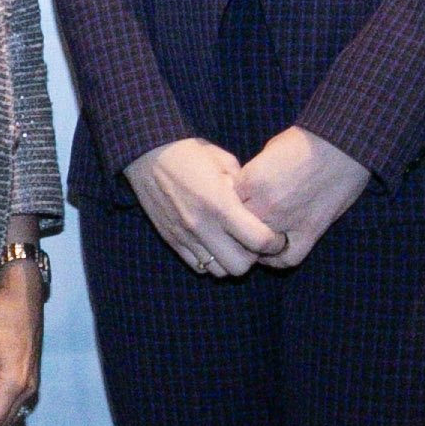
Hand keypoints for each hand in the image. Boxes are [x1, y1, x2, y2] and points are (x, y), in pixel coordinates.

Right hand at [126, 139, 287, 278]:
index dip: (274, 243)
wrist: (148, 156)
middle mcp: (202, 226)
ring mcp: (185, 237)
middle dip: (253, 257)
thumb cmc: (190, 154)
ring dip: (231, 261)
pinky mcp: (172, 242)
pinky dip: (211, 260)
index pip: (259, 241)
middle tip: (254, 242)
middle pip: (240, 266)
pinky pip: (199, 267)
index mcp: (220, 204)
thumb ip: (244, 187)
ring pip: (219, 271)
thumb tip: (258, 206)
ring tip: (233, 243)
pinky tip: (214, 243)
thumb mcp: (224, 161)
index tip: (276, 236)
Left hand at [232, 126, 370, 268]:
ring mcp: (287, 221)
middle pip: (236, 231)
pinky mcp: (310, 231)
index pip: (224, 208)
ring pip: (258, 248)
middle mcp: (264, 204)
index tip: (232, 210)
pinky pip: (287, 259)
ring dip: (256, 247)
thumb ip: (251, 175)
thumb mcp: (268, 151)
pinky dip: (278, 260)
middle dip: (236, 231)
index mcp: (249, 181)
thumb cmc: (305, 141)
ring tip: (256, 242)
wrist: (343, 143)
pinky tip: (276, 252)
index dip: (227, 210)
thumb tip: (242, 192)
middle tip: (241, 230)